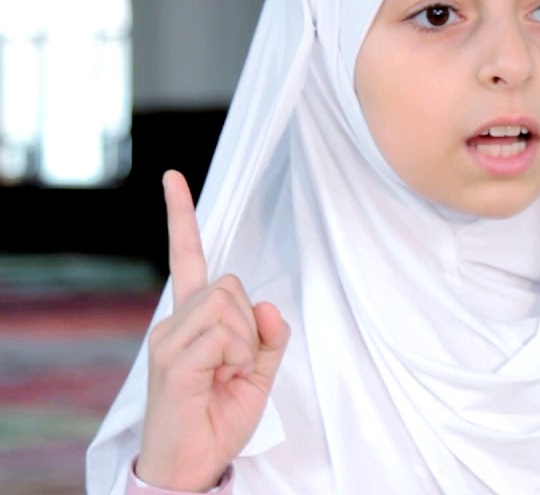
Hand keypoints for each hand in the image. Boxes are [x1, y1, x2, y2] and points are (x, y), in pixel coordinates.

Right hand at [136, 170, 290, 490]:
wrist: (190, 464)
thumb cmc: (218, 418)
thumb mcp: (258, 374)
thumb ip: (268, 337)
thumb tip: (267, 304)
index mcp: (191, 321)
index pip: (187, 259)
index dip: (182, 218)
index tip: (172, 177)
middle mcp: (173, 324)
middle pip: (231, 284)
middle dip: (250, 321)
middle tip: (237, 363)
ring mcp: (169, 342)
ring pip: (229, 306)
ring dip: (244, 343)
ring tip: (226, 375)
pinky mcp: (173, 363)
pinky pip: (223, 336)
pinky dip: (236, 357)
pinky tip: (219, 380)